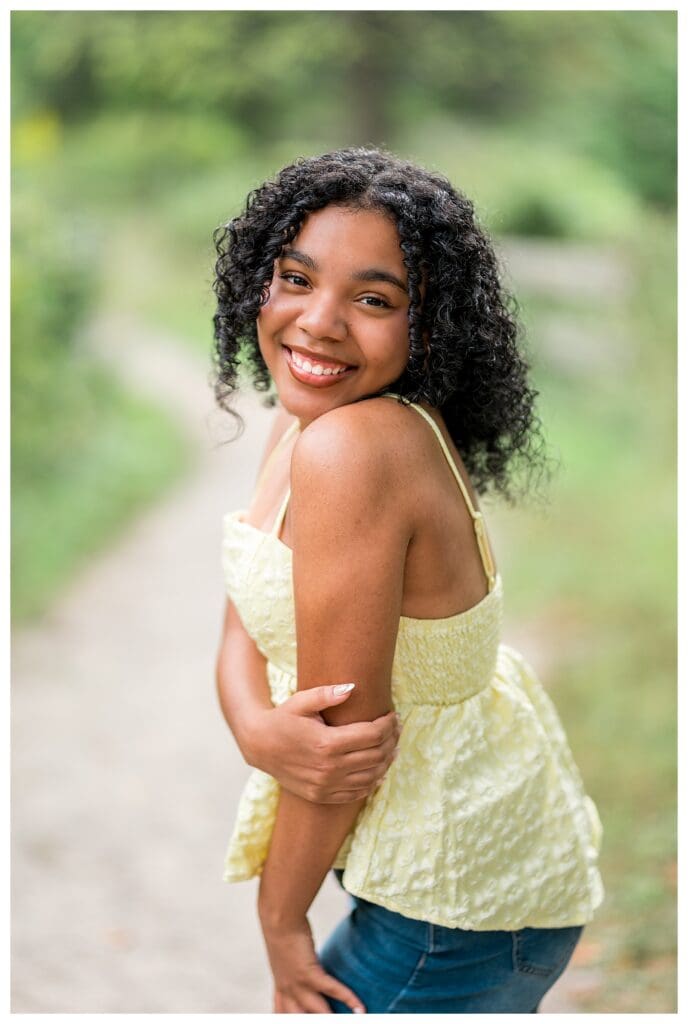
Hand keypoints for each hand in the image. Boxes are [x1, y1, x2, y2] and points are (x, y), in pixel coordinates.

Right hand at [250, 684, 400, 802]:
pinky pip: (357, 793)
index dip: (388, 725)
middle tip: (396, 729)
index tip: (393, 715)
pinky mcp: (322, 795)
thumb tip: (352, 688)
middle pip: (376, 755)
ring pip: (371, 776)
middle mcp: (329, 768)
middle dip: (392, 740)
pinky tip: (378, 769)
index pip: (372, 735)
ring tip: (392, 747)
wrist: (259, 746)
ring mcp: (326, 785)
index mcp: (327, 743)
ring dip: (387, 761)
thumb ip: (326, 694)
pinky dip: (372, 781)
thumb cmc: (282, 719)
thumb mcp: (301, 701)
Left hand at [262, 915, 364, 1012]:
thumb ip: (292, 966)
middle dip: (313, 1023)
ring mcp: (298, 984)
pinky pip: (332, 990)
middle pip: (299, 1019)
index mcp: (280, 987)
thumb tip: (305, 964)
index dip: (288, 1022)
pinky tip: (361, 1008)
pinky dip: (348, 999)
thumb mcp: (284, 954)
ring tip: (349, 1022)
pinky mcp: (310, 973)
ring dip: (332, 1019)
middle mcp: (288, 991)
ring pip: (318, 1012)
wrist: (278, 919)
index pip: (281, 1014)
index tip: (298, 1022)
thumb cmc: (282, 930)